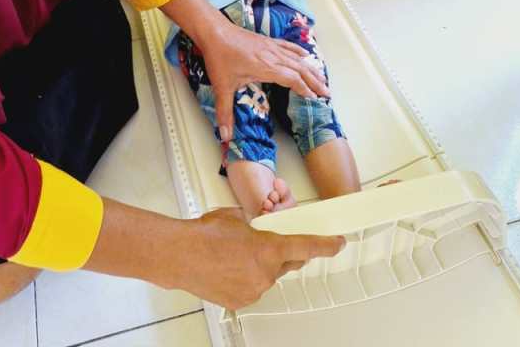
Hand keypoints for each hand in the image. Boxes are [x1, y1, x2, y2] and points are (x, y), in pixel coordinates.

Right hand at [86, 200, 342, 310]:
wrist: (180, 255)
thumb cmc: (205, 233)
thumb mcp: (238, 218)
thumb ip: (258, 226)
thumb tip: (261, 229)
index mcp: (268, 248)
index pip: (306, 247)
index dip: (326, 245)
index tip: (338, 243)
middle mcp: (265, 273)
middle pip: (287, 263)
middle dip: (282, 253)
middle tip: (267, 243)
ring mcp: (254, 290)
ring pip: (268, 276)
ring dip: (260, 266)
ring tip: (234, 254)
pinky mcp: (241, 301)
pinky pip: (253, 287)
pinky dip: (246, 278)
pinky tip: (228, 268)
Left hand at [201, 20, 329, 141]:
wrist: (214, 31)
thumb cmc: (219, 57)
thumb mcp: (221, 87)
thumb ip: (225, 112)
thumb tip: (226, 136)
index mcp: (266, 68)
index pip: (292, 79)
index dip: (304, 89)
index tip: (314, 99)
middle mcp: (272, 56)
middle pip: (300, 69)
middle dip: (315, 81)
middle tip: (327, 93)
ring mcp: (270, 47)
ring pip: (296, 58)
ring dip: (311, 69)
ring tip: (322, 78)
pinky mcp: (266, 41)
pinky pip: (288, 47)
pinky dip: (299, 52)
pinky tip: (306, 55)